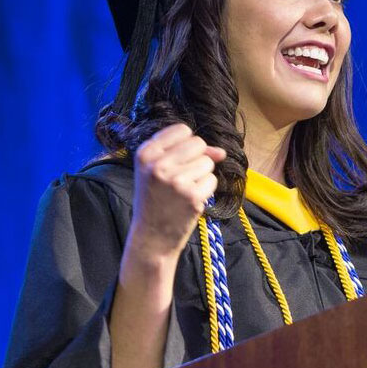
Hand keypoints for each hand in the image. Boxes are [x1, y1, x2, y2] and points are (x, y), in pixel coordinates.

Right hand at [127, 123, 226, 261]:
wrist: (151, 237)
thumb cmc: (155, 200)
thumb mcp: (158, 171)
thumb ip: (186, 153)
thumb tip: (221, 152)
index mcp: (145, 154)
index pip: (182, 130)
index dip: (187, 144)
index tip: (177, 161)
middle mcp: (158, 165)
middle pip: (198, 143)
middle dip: (197, 158)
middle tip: (182, 178)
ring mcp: (175, 181)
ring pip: (208, 162)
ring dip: (202, 175)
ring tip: (183, 191)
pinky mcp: (192, 196)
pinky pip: (212, 180)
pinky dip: (206, 190)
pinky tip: (190, 200)